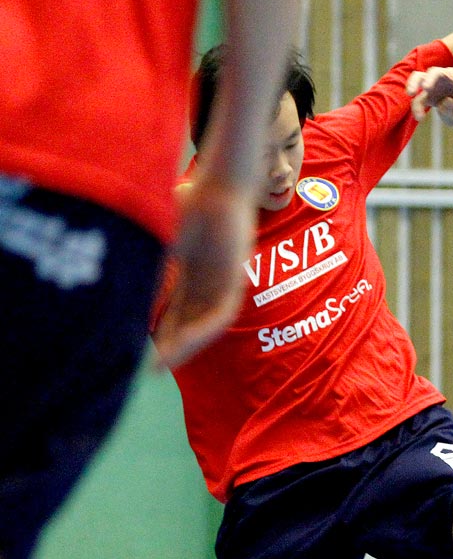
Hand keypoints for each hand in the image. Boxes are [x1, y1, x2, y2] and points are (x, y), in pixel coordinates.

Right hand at [151, 178, 254, 367]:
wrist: (218, 187)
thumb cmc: (189, 204)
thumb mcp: (159, 242)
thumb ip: (146, 265)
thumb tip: (111, 283)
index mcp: (191, 273)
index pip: (175, 312)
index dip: (160, 333)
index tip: (139, 352)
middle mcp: (209, 282)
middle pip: (189, 323)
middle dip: (171, 347)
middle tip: (149, 370)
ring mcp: (223, 282)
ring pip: (205, 325)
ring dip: (186, 346)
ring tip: (163, 365)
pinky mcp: (236, 280)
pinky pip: (221, 314)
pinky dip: (202, 330)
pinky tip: (183, 344)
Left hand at [406, 65, 452, 124]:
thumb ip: (447, 113)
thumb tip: (445, 99)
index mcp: (431, 95)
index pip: (418, 98)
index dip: (416, 107)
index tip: (420, 118)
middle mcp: (438, 83)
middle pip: (419, 76)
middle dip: (412, 83)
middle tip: (410, 93)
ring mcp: (450, 76)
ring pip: (435, 72)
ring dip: (429, 79)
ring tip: (426, 88)